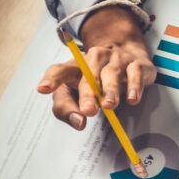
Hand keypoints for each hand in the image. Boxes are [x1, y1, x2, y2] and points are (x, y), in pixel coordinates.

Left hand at [37, 7, 156, 128]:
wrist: (128, 55)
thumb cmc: (97, 79)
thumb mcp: (77, 93)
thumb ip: (68, 108)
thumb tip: (78, 123)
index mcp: (75, 66)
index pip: (60, 70)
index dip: (52, 79)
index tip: (43, 89)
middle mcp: (94, 59)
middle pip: (88, 75)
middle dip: (88, 94)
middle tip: (88, 111)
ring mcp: (116, 59)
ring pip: (111, 73)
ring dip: (110, 90)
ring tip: (109, 106)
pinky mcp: (136, 64)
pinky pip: (134, 73)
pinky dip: (133, 86)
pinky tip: (131, 99)